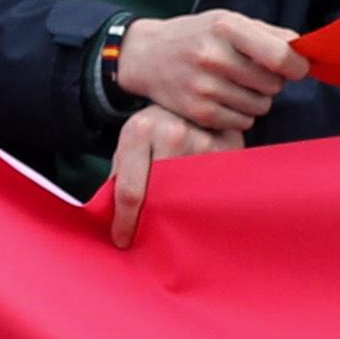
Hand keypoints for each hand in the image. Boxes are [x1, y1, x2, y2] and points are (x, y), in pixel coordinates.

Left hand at [104, 106, 243, 248]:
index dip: (126, 221)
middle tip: (149, 240)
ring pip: (189, 195)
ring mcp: (204, 140)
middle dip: (153, 221)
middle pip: (161, 195)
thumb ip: (120, 176)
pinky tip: (200, 210)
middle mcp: (172, 133)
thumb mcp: (130, 143)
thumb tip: (109, 217)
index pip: (130, 190)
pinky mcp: (230, 148)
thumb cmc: (154, 128)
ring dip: (182, 215)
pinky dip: (205, 202)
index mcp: (140, 131)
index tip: (122, 241)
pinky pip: (214, 187)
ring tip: (176, 227)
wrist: (190, 97)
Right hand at [112, 10, 307, 137]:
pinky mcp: (198, 112)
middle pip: (274, 85)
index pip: (282, 57)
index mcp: (226, 28)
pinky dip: (239, 115)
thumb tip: (308, 52)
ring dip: (255, 99)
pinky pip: (243, 123)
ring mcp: (204, 87)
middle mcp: (214, 57)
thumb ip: (270, 34)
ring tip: (234, 85)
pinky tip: (222, 99)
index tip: (293, 67)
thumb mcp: (228, 21)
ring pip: (261, 107)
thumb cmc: (196, 36)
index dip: (297, 66)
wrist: (145, 55)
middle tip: (251, 73)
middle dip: (271, 81)